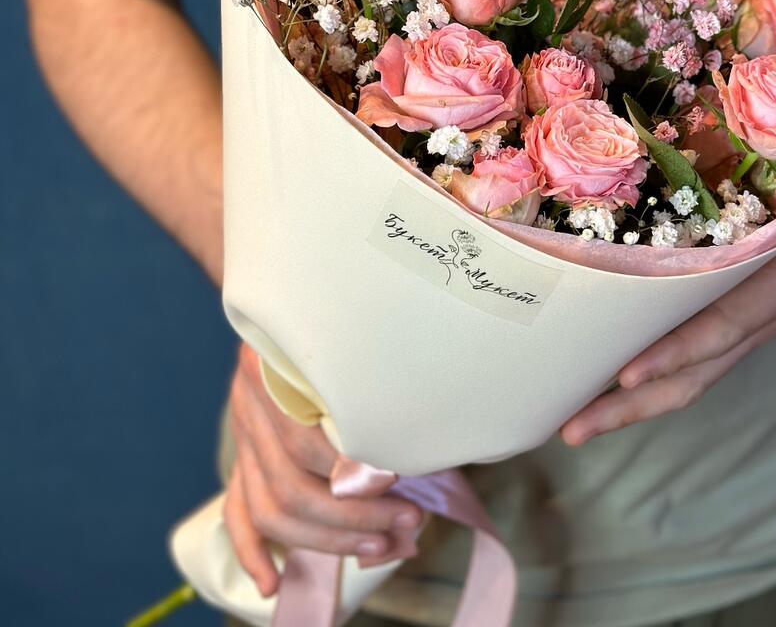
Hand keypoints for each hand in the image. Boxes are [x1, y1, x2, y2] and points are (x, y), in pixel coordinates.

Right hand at [224, 344, 422, 596]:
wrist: (290, 303)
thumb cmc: (343, 321)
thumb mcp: (355, 335)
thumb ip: (378, 375)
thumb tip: (429, 434)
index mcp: (275, 369)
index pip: (302, 439)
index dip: (349, 467)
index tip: (397, 476)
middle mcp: (252, 405)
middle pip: (290, 484)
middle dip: (354, 513)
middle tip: (408, 520)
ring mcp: (244, 435)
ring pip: (270, 508)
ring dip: (327, 538)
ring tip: (381, 547)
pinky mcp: (243, 458)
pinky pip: (237, 511)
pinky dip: (252, 551)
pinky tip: (272, 581)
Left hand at [560, 202, 775, 445]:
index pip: (724, 328)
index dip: (680, 352)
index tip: (628, 375)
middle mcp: (759, 316)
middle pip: (694, 374)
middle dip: (634, 404)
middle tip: (573, 428)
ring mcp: (740, 323)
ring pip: (685, 375)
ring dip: (630, 401)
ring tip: (574, 420)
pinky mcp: (723, 316)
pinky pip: (683, 355)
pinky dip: (644, 372)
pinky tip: (598, 379)